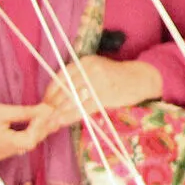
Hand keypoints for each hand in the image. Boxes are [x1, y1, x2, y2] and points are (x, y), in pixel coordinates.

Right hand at [0, 101, 57, 160]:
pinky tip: (36, 125)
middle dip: (43, 129)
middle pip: (30, 143)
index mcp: (2, 143)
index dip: (42, 126)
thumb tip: (47, 110)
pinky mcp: (0, 151)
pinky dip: (28, 134)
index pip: (30, 138)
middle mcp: (2, 152)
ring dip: (38, 132)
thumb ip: (26, 113)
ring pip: (26, 145)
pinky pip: (19, 145)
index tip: (50, 113)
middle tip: (56, 116)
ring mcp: (1, 154)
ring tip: (49, 119)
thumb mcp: (2, 110)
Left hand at [38, 56, 164, 127]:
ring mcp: (98, 82)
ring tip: (51, 122)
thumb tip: (55, 98)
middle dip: (52, 105)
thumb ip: (77, 80)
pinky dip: (70, 116)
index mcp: (84, 62)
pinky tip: (63, 122)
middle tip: (44, 117)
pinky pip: (83, 107)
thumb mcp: (95, 72)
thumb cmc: (115, 77)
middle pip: (64, 89)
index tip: (44, 103)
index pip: (60, 77)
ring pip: (72, 100)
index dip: (50, 92)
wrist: (141, 79)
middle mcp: (90, 69)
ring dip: (59, 113)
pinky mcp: (106, 95)